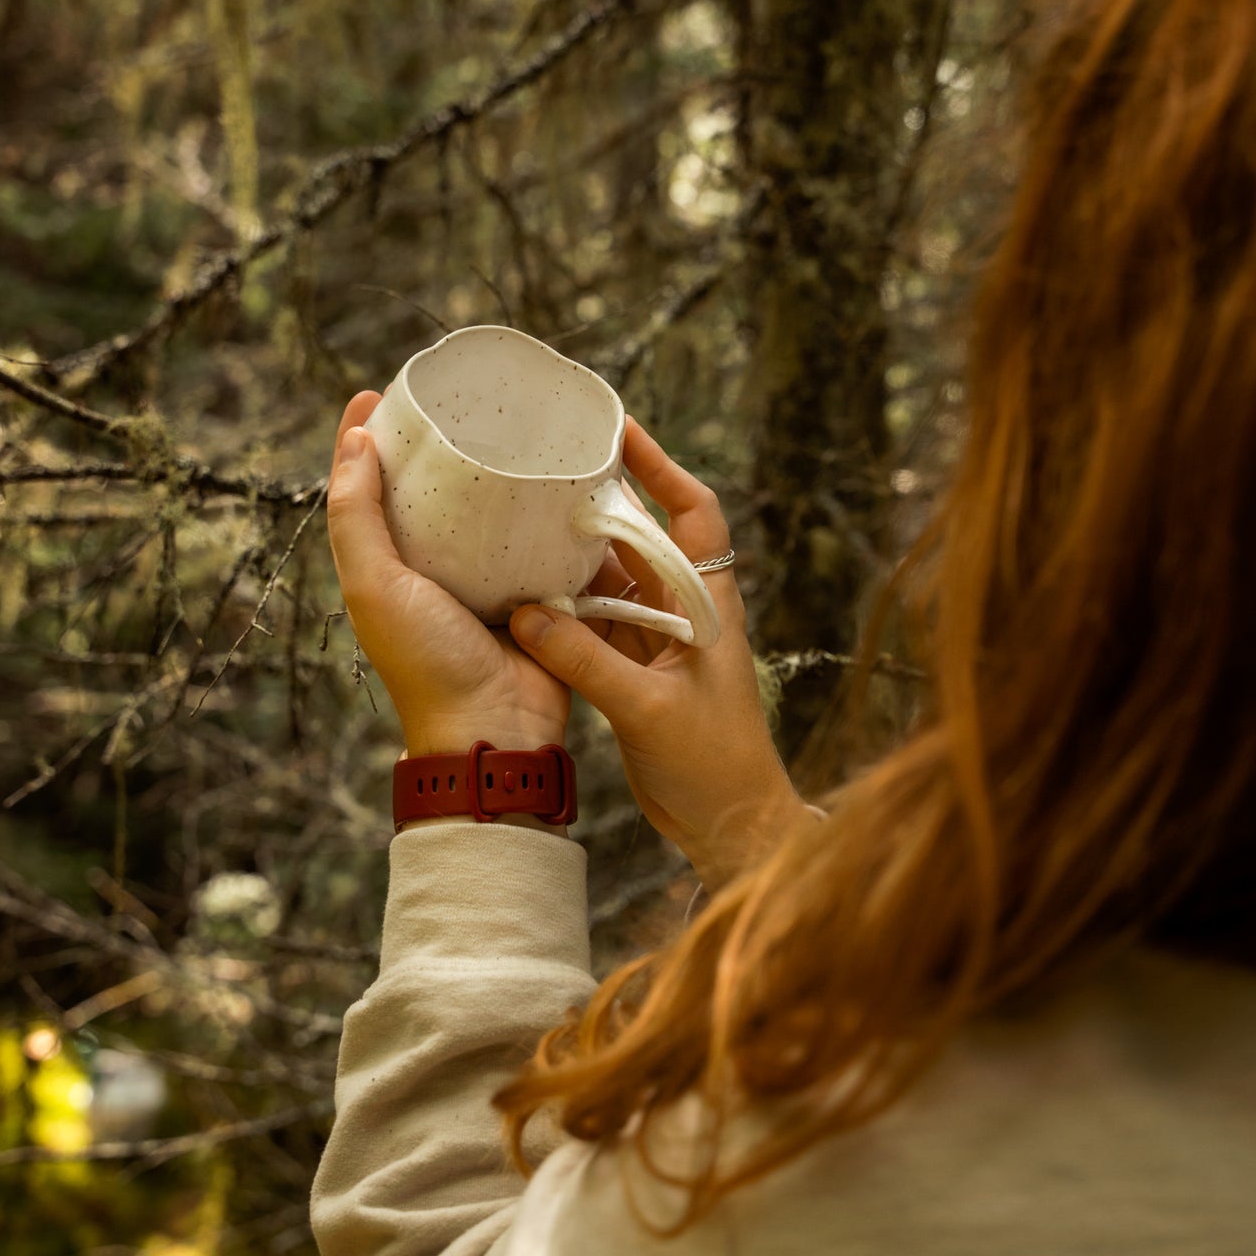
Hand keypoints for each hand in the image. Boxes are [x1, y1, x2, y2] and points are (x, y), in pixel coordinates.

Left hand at [326, 393, 567, 769]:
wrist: (499, 726)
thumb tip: (357, 441)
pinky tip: (556, 472)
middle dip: (433, 445)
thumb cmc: (428, 663)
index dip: (364, 439)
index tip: (375, 393)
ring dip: (492, 469)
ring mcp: (486, 580)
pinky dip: (542, 505)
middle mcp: (432, 570)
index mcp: (387, 569)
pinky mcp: (536, 589)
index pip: (365, 490)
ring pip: (484, 510)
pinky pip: (537, 536)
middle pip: (427, 493)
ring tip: (505, 422)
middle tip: (448, 398)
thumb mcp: (374, 586)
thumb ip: (356, 518)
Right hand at [509, 417, 812, 892]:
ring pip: (611, 582)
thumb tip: (529, 615)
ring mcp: (661, 642)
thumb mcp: (647, 709)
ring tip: (523, 522)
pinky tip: (524, 596)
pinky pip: (594, 625)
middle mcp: (686, 612)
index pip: (694, 511)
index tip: (619, 429)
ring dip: (573, 560)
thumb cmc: (713, 765)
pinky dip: (562, 611)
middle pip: (642, 537)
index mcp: (708, 603)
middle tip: (548, 468)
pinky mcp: (637, 674)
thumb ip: (588, 660)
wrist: (732, 827)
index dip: (662, 466)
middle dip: (599, 503)